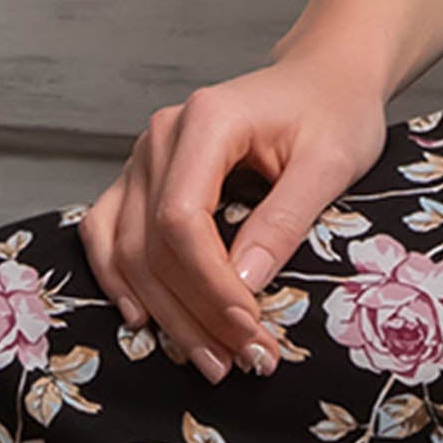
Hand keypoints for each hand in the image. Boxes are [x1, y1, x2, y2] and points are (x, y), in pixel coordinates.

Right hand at [78, 55, 385, 384]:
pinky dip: (119, 277)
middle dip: (194, 311)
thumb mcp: (329, 164)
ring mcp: (144, 157)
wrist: (322, 81)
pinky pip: (108, 232)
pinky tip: (142, 318)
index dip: (210, 284)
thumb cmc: (334, 114)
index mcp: (207, 121)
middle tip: (240, 361)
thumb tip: (244, 283)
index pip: (182, 219)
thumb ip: (284, 219)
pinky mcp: (143, 177)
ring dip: (164, 310)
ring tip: (209, 359)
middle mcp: (161, 137)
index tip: (249, 328)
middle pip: (152, 242)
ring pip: (128, 247)